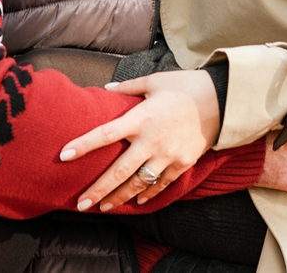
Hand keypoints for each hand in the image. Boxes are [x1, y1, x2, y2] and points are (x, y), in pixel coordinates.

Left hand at [59, 70, 220, 211]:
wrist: (222, 100)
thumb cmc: (185, 85)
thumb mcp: (155, 80)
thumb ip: (128, 88)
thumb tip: (105, 90)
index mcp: (141, 117)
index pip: (105, 134)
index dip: (84, 145)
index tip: (64, 155)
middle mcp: (152, 140)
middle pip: (119, 171)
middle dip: (99, 190)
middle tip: (81, 203)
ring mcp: (168, 155)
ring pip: (139, 183)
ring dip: (119, 198)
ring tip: (104, 207)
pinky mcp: (182, 163)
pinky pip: (161, 184)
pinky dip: (147, 194)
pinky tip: (136, 201)